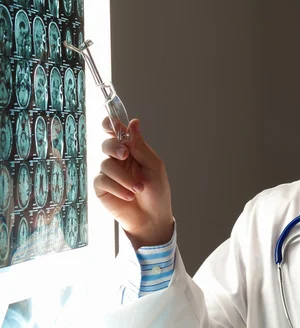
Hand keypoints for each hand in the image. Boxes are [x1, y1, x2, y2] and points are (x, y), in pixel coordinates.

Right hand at [94, 118, 173, 248]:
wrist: (152, 217)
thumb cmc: (157, 192)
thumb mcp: (154, 166)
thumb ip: (140, 146)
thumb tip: (133, 122)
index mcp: (133, 151)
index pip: (118, 133)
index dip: (111, 125)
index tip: (111, 124)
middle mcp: (119, 160)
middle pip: (107, 144)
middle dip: (114, 147)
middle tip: (125, 155)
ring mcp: (109, 173)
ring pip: (106, 164)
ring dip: (124, 177)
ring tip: (138, 189)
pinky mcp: (101, 188)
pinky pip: (102, 180)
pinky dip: (118, 188)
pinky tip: (128, 196)